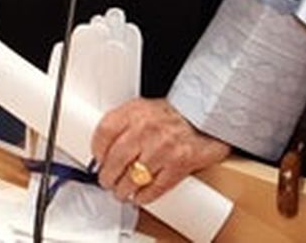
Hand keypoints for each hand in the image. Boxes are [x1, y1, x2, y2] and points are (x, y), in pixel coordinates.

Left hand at [91, 97, 229, 204]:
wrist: (208, 115)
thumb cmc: (173, 115)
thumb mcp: (144, 109)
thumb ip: (124, 124)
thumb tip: (103, 147)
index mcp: (135, 111)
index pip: (105, 132)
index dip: (97, 150)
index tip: (97, 159)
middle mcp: (147, 128)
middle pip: (116, 159)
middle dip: (107, 176)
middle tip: (107, 181)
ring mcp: (164, 148)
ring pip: (133, 177)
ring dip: (123, 190)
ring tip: (122, 191)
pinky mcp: (179, 165)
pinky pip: (155, 188)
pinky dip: (144, 196)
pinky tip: (140, 196)